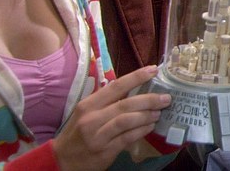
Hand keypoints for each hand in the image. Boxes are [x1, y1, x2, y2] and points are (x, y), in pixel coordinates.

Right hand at [52, 65, 170, 170]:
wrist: (62, 159)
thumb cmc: (78, 132)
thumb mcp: (86, 112)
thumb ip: (106, 101)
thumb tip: (134, 88)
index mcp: (88, 104)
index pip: (116, 86)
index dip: (136, 77)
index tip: (154, 70)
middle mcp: (92, 118)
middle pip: (125, 104)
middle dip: (149, 100)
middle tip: (166, 98)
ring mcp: (98, 136)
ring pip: (127, 121)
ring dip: (147, 116)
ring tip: (159, 113)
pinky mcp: (105, 151)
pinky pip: (127, 138)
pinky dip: (141, 131)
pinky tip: (150, 127)